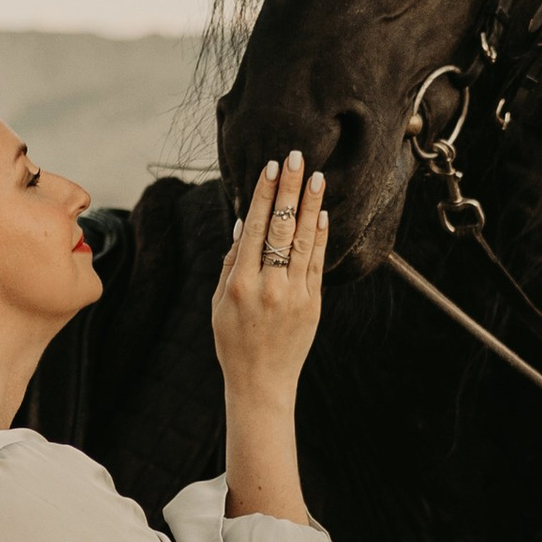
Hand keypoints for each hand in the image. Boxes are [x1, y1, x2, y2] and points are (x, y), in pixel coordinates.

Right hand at [212, 152, 327, 403]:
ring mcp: (295, 295)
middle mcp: (269, 286)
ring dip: (311, 206)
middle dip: (290, 189)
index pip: (256, 228)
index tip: (271, 168)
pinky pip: (318, 262)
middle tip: (297, 158)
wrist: (261, 382)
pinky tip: (322, 213)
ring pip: (305, 241)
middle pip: (282, 227)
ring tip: (317, 178)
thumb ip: (232, 263)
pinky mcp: (313, 304)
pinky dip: (320, 236)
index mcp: (240, 283)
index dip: (265, 195)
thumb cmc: (233, 341)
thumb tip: (246, 222)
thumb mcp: (219, 303)